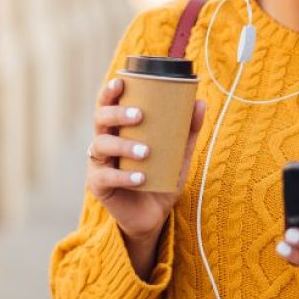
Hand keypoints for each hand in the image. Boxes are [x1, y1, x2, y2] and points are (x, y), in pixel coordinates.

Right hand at [87, 77, 206, 242]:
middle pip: (100, 119)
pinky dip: (124, 176)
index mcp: (118, 129)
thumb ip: (188, 131)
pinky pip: (106, 177)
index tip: (121, 81)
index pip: (108, 104)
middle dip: (117, 113)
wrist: (152, 216)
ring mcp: (99, 164)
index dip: (110, 91)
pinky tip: (140, 177)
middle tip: (140, 115)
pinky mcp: (98, 186)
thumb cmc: (161, 179)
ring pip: (101, 145)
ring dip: (123, 145)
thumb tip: (201, 102)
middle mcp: (104, 142)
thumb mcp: (178, 154)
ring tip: (146, 152)